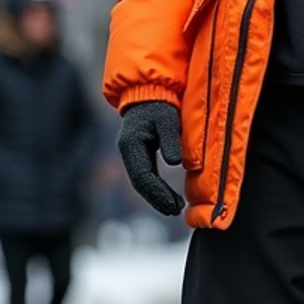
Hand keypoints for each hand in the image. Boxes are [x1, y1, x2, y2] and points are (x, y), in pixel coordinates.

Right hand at [117, 101, 184, 215]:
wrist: (149, 92)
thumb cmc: (160, 104)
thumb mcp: (167, 119)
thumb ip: (170, 139)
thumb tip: (175, 163)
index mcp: (131, 145)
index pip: (143, 176)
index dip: (157, 193)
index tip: (173, 205)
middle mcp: (128, 152)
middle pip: (140, 183)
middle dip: (157, 199)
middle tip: (175, 211)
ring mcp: (132, 154)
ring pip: (142, 182)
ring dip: (157, 196)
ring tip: (175, 208)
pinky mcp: (138, 155)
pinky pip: (146, 176)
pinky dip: (157, 188)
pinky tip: (170, 197)